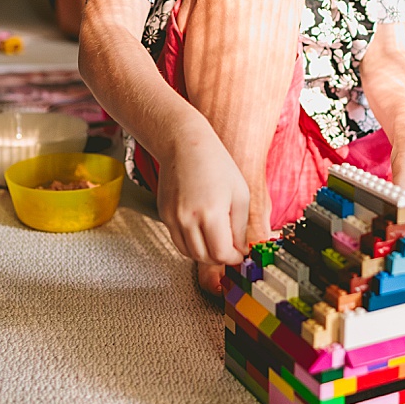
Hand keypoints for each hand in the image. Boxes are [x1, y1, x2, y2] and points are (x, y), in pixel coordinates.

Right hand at [154, 134, 249, 267]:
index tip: (239, 253)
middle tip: (230, 249)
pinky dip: (191, 244)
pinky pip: (178, 241)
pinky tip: (202, 232)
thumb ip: (240, 226)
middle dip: (220, 258)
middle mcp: (188, 218)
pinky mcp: (164, 215)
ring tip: (216, 241)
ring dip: (205, 254)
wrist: (184, 145)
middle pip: (204, 257)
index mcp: (211, 213)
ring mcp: (173, 218)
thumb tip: (240, 249)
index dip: (233, 258)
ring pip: (189, 253)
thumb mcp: (240, 194)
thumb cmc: (215, 163)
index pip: (221, 254)